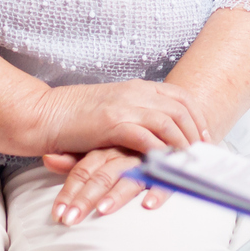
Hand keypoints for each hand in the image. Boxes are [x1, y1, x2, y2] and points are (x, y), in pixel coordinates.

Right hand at [31, 79, 208, 159]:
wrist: (44, 114)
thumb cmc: (75, 116)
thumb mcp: (113, 108)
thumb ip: (135, 114)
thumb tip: (157, 131)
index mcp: (137, 87)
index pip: (180, 96)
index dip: (197, 116)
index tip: (205, 135)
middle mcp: (135, 92)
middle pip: (181, 109)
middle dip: (197, 132)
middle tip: (203, 153)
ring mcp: (125, 106)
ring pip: (169, 122)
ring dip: (184, 143)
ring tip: (190, 162)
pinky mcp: (113, 123)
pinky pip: (148, 137)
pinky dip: (162, 151)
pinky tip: (167, 164)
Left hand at [40, 148, 172, 224]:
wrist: (168, 125)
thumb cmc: (129, 144)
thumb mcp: (102, 149)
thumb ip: (75, 157)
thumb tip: (46, 158)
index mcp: (105, 149)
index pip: (83, 170)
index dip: (69, 192)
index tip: (57, 215)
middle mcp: (124, 153)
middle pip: (101, 176)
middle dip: (84, 199)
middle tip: (70, 220)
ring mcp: (146, 161)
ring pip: (129, 178)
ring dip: (116, 194)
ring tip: (102, 211)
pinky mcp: (169, 168)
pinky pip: (164, 180)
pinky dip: (157, 190)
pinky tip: (148, 205)